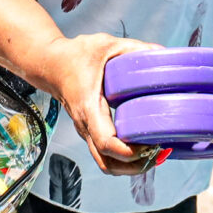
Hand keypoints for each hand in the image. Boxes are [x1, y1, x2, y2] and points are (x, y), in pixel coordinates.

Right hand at [42, 33, 160, 174]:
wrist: (50, 64)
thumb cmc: (76, 55)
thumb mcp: (106, 45)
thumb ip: (135, 48)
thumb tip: (162, 53)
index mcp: (89, 107)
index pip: (106, 143)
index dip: (130, 152)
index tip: (151, 144)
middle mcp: (86, 125)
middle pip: (108, 164)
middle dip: (135, 165)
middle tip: (159, 152)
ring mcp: (86, 131)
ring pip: (106, 164)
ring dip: (130, 167)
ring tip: (153, 154)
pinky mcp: (90, 131)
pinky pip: (105, 155)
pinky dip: (124, 159)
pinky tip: (142, 146)